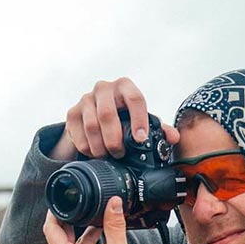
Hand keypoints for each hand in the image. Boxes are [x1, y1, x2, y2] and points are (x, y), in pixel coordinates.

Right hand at [52, 77, 180, 160]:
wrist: (96, 115)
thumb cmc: (124, 117)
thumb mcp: (142, 120)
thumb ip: (159, 129)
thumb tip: (173, 137)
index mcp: (125, 87)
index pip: (135, 99)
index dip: (139, 120)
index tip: (140, 139)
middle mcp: (104, 88)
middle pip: (107, 114)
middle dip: (115, 139)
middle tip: (120, 154)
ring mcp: (86, 99)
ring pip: (92, 125)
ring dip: (101, 146)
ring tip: (109, 156)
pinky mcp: (72, 112)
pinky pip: (78, 134)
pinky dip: (88, 148)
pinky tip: (95, 153)